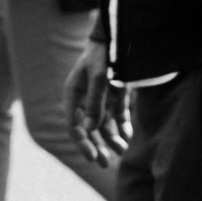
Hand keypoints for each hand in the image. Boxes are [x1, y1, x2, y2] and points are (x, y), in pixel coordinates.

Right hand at [67, 42, 131, 164]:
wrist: (118, 35)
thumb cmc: (104, 53)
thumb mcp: (98, 76)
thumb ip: (95, 101)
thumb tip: (91, 130)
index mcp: (74, 94)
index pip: (74, 125)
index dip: (82, 143)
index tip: (92, 157)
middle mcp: (85, 99)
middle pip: (89, 129)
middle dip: (97, 147)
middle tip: (106, 164)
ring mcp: (101, 98)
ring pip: (104, 125)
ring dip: (112, 138)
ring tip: (122, 150)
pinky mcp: (116, 95)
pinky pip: (118, 116)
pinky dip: (122, 126)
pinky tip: (127, 136)